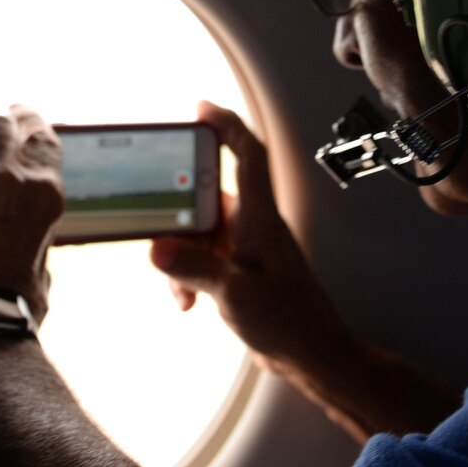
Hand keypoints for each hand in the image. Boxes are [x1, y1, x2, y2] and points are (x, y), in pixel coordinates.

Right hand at [149, 101, 357, 374]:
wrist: (313, 358)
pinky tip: (187, 302)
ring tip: (179, 290)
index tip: (200, 108)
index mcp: (260, 220)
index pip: (247, 156)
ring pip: (199, 233)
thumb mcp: (233, 294)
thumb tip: (154, 247)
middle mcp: (253, 227)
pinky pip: (203, 259)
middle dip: (178, 214)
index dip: (226, 125)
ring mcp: (246, 249)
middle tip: (154, 219)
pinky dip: (188, 276)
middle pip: (207, 196)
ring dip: (181, 257)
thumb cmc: (290, 323)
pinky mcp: (239, 272)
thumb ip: (192, 268)